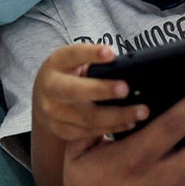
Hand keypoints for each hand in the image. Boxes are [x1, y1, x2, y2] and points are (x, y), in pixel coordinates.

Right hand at [32, 43, 146, 140]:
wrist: (43, 99)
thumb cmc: (67, 74)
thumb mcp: (74, 60)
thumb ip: (94, 60)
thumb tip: (124, 64)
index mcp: (56, 63)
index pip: (73, 55)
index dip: (91, 53)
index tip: (111, 53)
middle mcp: (51, 88)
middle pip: (76, 91)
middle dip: (102, 90)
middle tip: (126, 89)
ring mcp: (53, 112)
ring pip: (87, 117)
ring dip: (117, 116)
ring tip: (141, 111)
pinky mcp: (61, 130)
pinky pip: (89, 132)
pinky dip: (111, 128)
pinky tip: (129, 123)